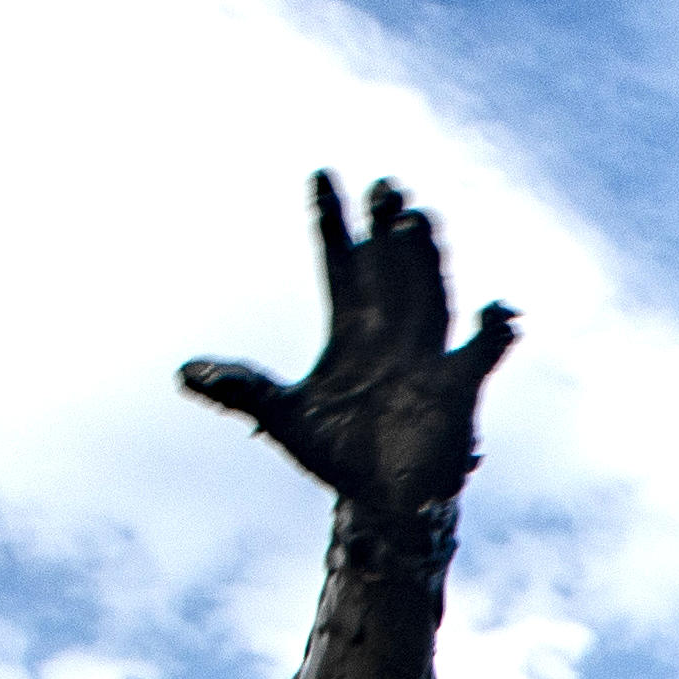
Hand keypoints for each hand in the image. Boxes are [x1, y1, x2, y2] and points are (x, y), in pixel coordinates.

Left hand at [185, 175, 516, 524]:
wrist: (379, 503)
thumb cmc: (336, 457)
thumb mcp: (282, 418)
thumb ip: (241, 389)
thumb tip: (182, 372)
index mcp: (350, 333)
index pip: (339, 264)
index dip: (331, 223)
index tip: (320, 176)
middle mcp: (390, 334)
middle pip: (388, 268)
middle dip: (384, 228)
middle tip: (383, 184)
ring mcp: (425, 357)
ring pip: (427, 294)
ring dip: (423, 260)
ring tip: (416, 219)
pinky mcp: (456, 387)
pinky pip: (480, 352)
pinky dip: (492, 333)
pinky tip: (495, 311)